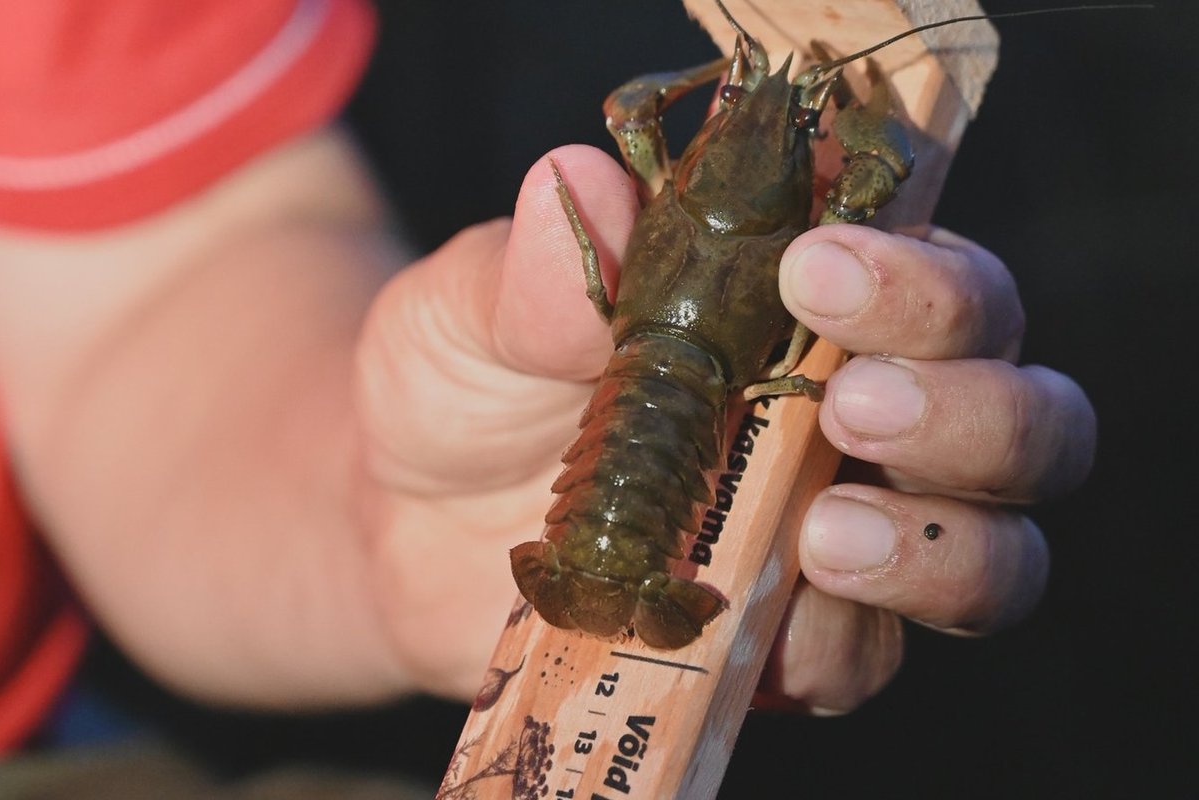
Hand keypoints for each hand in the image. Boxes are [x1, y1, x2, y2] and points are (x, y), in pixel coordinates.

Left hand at [354, 144, 1094, 706]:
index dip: (921, 275)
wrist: (403, 523)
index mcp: (809, 304)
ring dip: (944, 545)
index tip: (819, 269)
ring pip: (990, 548)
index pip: (940, 271)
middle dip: (967, 407)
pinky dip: (841, 644)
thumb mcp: (475, 309)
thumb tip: (586, 185)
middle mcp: (854, 413)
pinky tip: (766, 622)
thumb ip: (537, 267)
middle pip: (1017, 409)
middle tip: (853, 404)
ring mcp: (834, 532)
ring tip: (824, 533)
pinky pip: (868, 658)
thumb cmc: (464, 385)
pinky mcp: (789, 637)